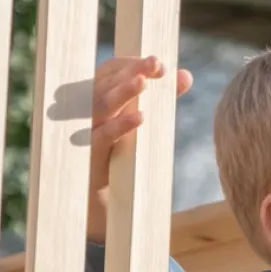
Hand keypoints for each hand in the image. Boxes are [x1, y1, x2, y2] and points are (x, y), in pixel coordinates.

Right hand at [87, 55, 191, 243]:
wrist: (108, 208)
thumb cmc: (124, 160)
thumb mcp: (144, 127)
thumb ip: (162, 101)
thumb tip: (186, 75)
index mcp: (99, 102)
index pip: (109, 73)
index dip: (131, 64)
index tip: (158, 62)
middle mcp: (88, 115)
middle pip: (104, 85)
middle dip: (129, 72)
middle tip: (155, 64)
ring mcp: (85, 136)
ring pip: (99, 107)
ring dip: (122, 92)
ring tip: (144, 82)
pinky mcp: (88, 159)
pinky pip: (101, 139)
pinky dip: (119, 126)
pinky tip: (139, 118)